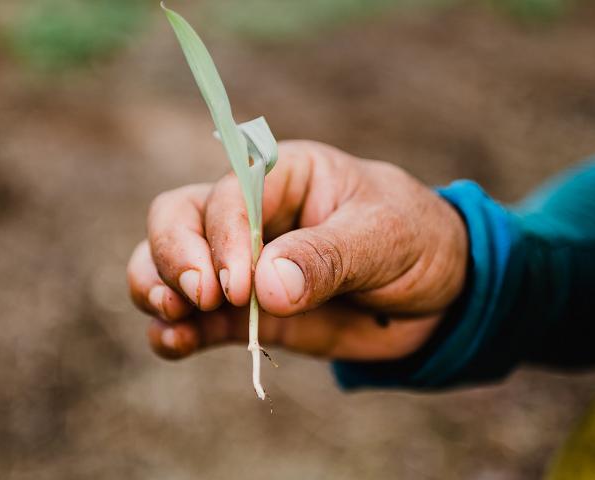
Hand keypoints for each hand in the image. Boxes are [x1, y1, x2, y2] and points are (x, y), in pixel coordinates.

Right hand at [127, 141, 467, 360]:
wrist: (438, 297)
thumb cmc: (417, 242)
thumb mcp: (385, 238)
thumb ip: (327, 257)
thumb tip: (264, 287)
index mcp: (283, 175)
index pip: (228, 195)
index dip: (223, 237)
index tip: (236, 284)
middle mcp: (251, 214)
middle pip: (177, 218)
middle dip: (175, 255)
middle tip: (198, 297)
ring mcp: (242, 265)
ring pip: (168, 263)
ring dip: (156, 288)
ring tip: (170, 320)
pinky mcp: (244, 313)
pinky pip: (195, 319)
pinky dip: (174, 332)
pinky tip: (173, 345)